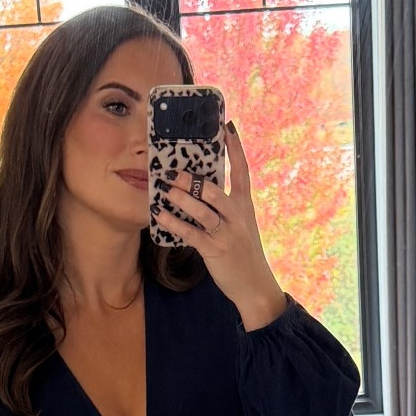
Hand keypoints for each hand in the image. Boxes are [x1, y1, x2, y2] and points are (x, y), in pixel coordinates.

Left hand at [154, 120, 288, 330]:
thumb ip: (227, 209)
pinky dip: (174, 223)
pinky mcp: (215, 250)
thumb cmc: (244, 256)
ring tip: (164, 189)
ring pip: (203, 210)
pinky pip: (191, 233)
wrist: (256, 287)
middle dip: (193, 180)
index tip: (227, 128)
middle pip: (215, 190)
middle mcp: (237, 217)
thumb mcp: (242, 227)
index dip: (235, 149)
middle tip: (174, 172)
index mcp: (245, 207)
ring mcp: (227, 233)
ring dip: (181, 198)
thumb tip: (202, 190)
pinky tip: (160, 215)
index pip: (242, 171)